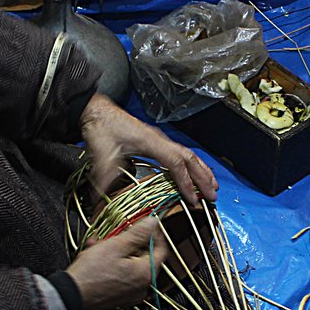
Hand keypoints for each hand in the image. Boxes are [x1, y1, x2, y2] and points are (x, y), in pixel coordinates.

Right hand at [65, 217, 172, 309]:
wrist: (71, 296)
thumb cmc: (91, 273)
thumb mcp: (116, 245)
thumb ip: (138, 233)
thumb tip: (153, 223)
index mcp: (146, 274)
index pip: (161, 249)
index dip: (155, 234)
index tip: (147, 225)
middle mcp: (142, 286)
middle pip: (144, 257)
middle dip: (129, 242)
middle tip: (117, 233)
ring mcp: (131, 294)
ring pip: (129, 265)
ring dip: (116, 250)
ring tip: (99, 243)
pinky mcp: (119, 297)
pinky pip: (121, 275)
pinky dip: (111, 263)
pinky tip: (95, 255)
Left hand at [79, 93, 217, 205]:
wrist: (96, 109)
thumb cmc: (101, 127)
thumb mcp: (101, 153)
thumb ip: (105, 177)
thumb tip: (101, 199)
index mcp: (151, 142)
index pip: (176, 163)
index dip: (186, 182)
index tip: (193, 200)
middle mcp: (160, 139)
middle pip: (190, 158)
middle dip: (203, 178)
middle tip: (213, 196)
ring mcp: (159, 139)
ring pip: (188, 154)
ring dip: (201, 170)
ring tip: (212, 185)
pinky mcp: (155, 140)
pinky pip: (180, 153)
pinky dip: (192, 165)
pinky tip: (194, 172)